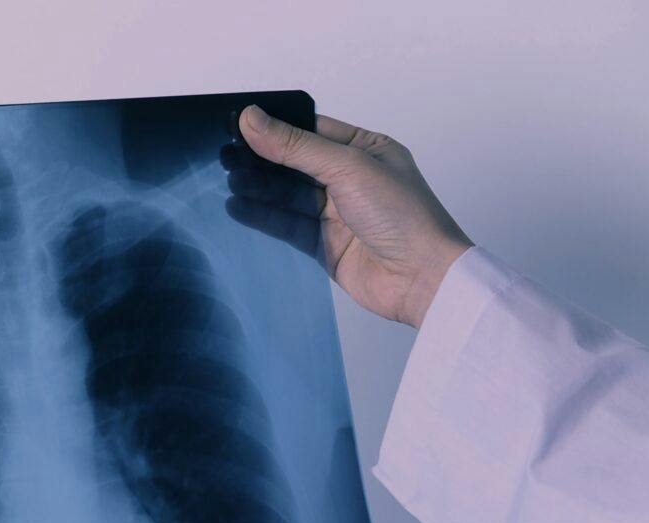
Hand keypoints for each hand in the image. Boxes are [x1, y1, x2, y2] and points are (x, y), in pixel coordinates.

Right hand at [229, 105, 473, 327]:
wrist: (421, 278)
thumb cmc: (403, 216)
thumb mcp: (347, 168)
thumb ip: (296, 146)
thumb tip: (252, 119)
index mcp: (366, 150)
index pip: (312, 131)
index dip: (277, 128)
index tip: (240, 125)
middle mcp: (351, 179)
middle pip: (295, 164)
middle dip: (262, 160)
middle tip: (226, 156)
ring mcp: (336, 213)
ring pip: (287, 195)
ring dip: (258, 188)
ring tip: (229, 181)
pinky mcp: (324, 244)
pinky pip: (286, 225)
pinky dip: (261, 216)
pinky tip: (237, 207)